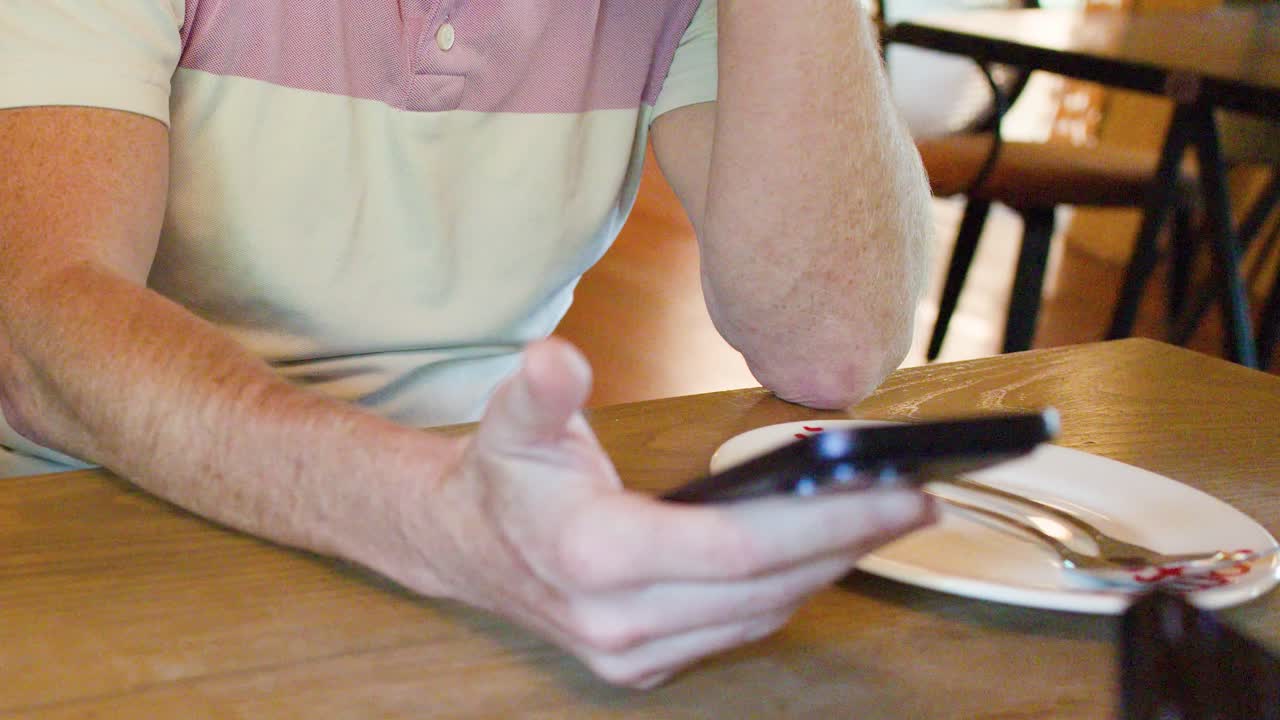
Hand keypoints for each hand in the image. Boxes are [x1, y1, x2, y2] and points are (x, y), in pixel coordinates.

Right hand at [394, 338, 935, 687]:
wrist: (465, 548)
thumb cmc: (504, 476)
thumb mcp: (514, 420)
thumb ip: (542, 390)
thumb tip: (558, 356)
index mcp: (594, 556)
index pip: (738, 549)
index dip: (826, 521)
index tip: (899, 491)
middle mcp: (617, 623)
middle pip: (767, 588)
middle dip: (851, 542)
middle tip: (918, 498)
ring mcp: (630, 656)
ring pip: (760, 616)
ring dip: (829, 569)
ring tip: (885, 519)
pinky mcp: (641, 668)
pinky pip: (737, 631)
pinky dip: (788, 592)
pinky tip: (823, 551)